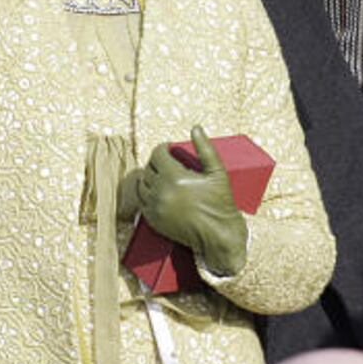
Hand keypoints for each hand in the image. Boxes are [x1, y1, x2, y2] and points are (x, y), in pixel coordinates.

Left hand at [139, 125, 247, 275]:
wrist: (217, 235)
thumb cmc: (220, 203)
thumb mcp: (217, 173)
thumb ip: (205, 148)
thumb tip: (195, 128)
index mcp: (174, 177)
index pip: (157, 154)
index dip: (163, 149)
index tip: (169, 149)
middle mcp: (160, 191)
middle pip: (148, 168)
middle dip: (157, 163)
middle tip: (168, 163)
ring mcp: (155, 207)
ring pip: (142, 185)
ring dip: (150, 178)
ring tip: (163, 177)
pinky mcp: (153, 220)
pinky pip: (142, 201)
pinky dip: (148, 195)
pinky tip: (159, 192)